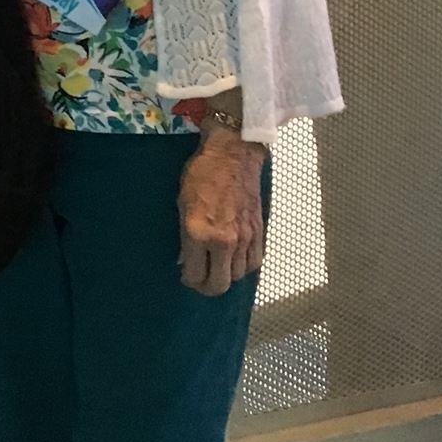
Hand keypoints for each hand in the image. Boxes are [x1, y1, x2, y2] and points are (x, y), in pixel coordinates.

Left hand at [177, 127, 265, 296]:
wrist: (233, 154)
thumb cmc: (202, 172)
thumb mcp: (182, 203)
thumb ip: (185, 235)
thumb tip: (186, 258)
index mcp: (199, 233)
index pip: (195, 275)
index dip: (189, 280)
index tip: (186, 275)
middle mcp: (224, 241)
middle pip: (220, 285)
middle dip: (207, 287)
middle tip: (201, 280)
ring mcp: (244, 238)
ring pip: (239, 276)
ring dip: (227, 276)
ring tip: (218, 267)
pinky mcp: (259, 232)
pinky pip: (254, 262)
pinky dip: (244, 266)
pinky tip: (236, 259)